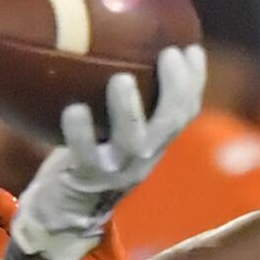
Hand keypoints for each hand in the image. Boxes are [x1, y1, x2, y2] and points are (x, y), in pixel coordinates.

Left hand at [5, 46, 204, 259]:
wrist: (65, 213)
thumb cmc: (88, 159)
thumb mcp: (114, 132)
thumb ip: (122, 102)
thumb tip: (114, 45)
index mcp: (155, 142)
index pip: (186, 110)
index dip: (195, 81)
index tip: (191, 48)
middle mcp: (143, 156)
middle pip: (171, 121)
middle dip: (176, 87)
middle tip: (169, 54)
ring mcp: (117, 169)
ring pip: (132, 139)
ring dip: (128, 108)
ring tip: (121, 79)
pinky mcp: (87, 178)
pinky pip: (85, 154)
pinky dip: (79, 132)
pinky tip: (74, 109)